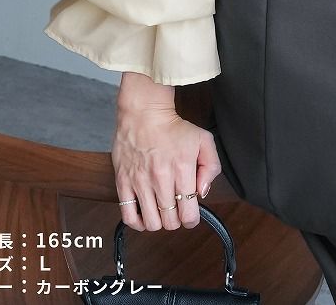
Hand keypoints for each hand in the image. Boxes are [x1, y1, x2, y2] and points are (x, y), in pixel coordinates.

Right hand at [112, 76, 221, 231]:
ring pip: (151, 223)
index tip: (191, 214)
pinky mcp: (123, 182)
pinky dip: (138, 222)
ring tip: (162, 210)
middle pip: (170, 221)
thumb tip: (202, 193)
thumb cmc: (174, 127)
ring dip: (159, 221)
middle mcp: (160, 178)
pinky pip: (129, 216)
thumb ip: (211, 167)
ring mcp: (140, 182)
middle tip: (177, 208)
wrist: (144, 113)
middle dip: (177, 219)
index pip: (188, 213)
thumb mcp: (203, 140)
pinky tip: (145, 214)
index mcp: (182, 168)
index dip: (192, 219)